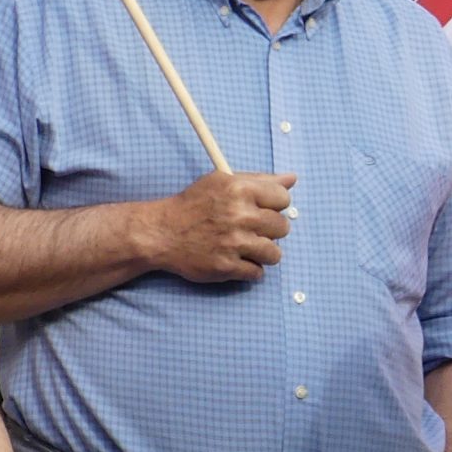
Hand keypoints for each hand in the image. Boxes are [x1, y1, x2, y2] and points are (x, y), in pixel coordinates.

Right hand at [146, 171, 296, 282]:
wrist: (160, 233)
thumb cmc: (194, 205)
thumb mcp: (222, 182)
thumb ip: (260, 180)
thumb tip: (292, 178)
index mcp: (239, 190)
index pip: (284, 199)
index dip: (275, 205)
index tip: (262, 209)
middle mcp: (239, 215)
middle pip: (283, 228)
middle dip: (270, 230)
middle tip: (250, 229)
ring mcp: (233, 243)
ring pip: (275, 254)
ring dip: (263, 252)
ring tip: (245, 246)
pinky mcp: (227, 266)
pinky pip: (257, 273)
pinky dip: (249, 269)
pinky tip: (235, 259)